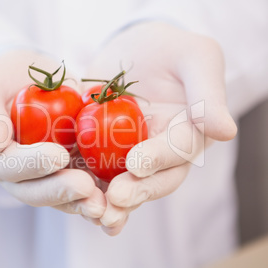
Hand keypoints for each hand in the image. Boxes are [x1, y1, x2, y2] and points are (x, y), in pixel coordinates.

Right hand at [0, 50, 105, 218]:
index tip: (59, 156)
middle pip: (33, 191)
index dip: (31, 165)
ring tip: (103, 205)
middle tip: (87, 188)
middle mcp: (14, 172)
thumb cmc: (3, 77)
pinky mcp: (62, 171)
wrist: (28, 79)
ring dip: (80, 203)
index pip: (7, 166)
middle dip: (60, 192)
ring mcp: (38, 175)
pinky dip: (94, 194)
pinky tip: (112, 197)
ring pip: (56, 197)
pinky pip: (76, 188)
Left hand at [85, 22, 236, 234]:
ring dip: (111, 203)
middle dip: (136, 191)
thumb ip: (207, 94)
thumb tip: (224, 132)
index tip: (136, 164)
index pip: (177, 151)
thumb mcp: (195, 57)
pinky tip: (71, 199)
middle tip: (115, 198)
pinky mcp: (102, 151)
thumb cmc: (170, 50)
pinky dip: (86, 187)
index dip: (158, 159)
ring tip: (94, 214)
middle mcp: (160, 152)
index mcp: (187, 134)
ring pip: (125, 185)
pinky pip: (95, 171)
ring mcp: (131, 155)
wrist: (134, 50)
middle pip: (153, 179)